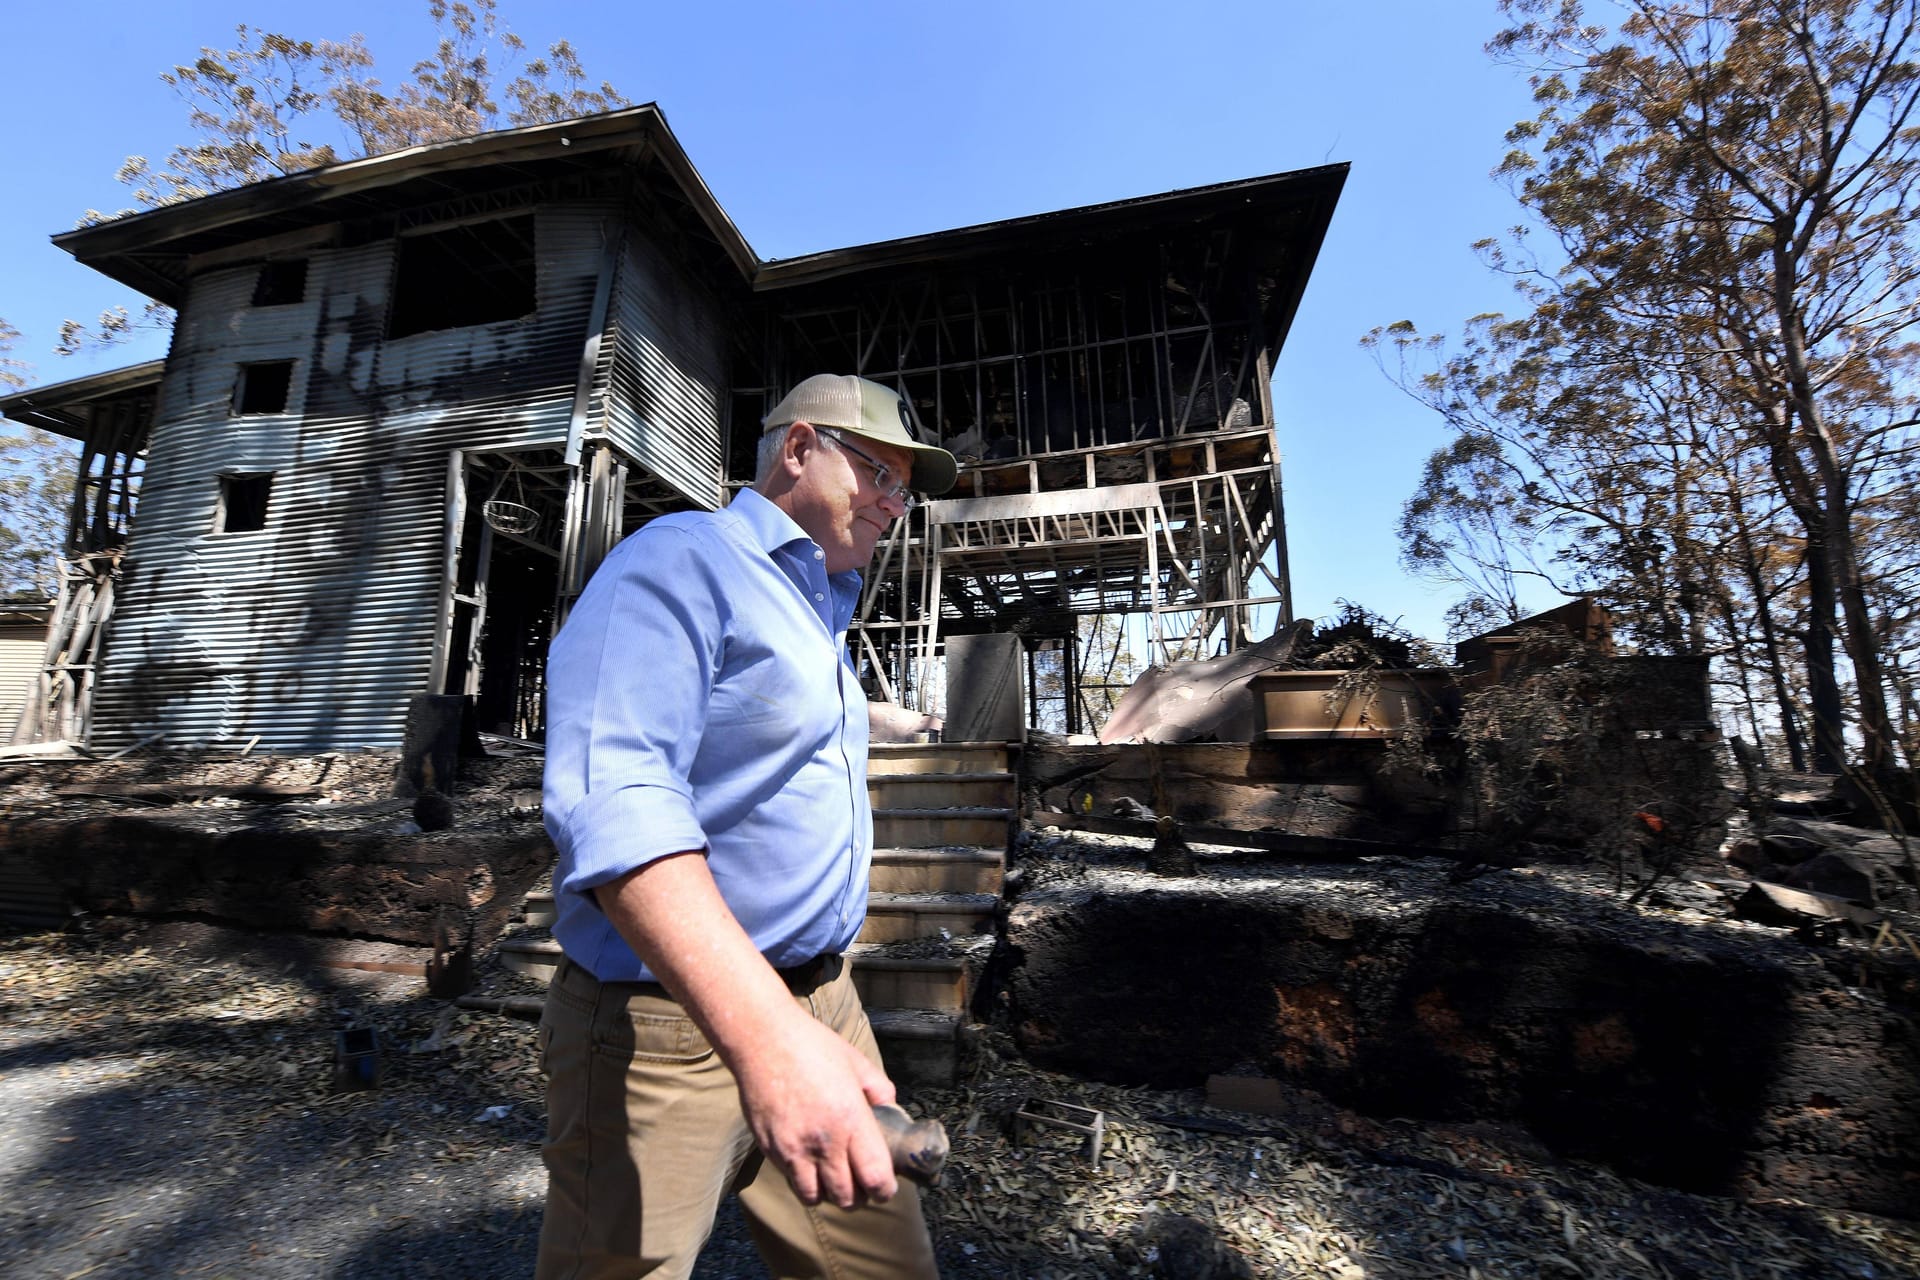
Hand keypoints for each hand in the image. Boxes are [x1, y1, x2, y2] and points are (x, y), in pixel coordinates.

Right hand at [734, 1011, 899, 1208]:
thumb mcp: (857, 1063)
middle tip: (862, 1185)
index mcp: (851, 1119)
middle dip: (859, 1197)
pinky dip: (804, 1181)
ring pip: (816, 1198)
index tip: (886, 1186)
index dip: (884, 1189)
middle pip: (847, 1197)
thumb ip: (879, 1091)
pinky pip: (791, 1180)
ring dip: (829, 1194)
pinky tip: (810, 1163)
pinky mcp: (770, 1149)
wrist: (763, 1040)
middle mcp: (824, 1141)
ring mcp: (794, 1148)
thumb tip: (890, 1110)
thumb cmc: (813, 1046)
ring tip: (834, 1180)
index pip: (875, 1177)